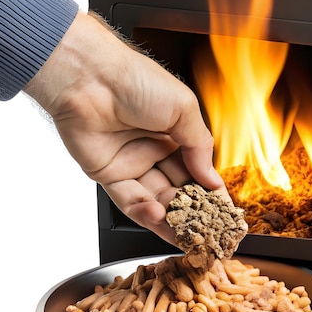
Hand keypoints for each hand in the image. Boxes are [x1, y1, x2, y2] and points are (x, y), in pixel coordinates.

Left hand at [24, 10, 225, 243]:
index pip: (196, 168)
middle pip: (176, 188)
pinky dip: (144, 211)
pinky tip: (158, 215)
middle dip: (191, 211)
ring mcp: (130, 163)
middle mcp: (153, 149)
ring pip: (154, 199)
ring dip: (169, 218)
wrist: (89, 78)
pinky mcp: (108, 174)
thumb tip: (213, 179)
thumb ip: (200, 147)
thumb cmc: (135, 80)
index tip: (222, 209)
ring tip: (184, 234)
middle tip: (206, 230)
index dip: (208, 189)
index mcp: (174, 131)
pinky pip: (128, 200)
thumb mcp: (183, 109)